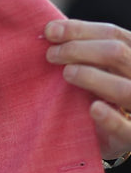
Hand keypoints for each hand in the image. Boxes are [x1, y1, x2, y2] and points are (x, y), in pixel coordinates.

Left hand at [44, 18, 130, 158]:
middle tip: (51, 55)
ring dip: (93, 77)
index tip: (50, 31)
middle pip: (117, 54)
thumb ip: (83, 54)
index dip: (81, 30)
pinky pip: (125, 128)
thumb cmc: (102, 99)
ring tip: (67, 73)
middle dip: (81, 50)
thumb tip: (50, 30)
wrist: (115, 141)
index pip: (114, 35)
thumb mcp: (98, 72)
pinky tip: (93, 108)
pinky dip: (110, 118)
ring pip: (123, 88)